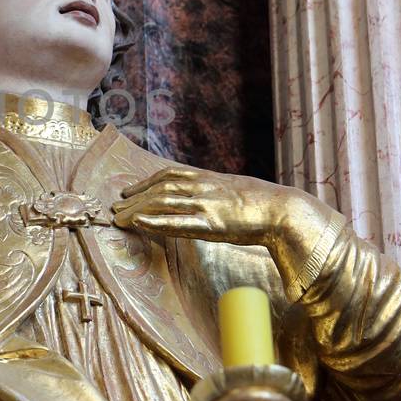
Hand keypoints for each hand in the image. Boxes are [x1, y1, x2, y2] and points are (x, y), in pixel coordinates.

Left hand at [112, 166, 298, 249]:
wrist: (284, 211)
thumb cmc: (264, 203)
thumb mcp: (236, 190)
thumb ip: (217, 190)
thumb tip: (206, 195)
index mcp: (209, 178)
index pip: (169, 175)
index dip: (145, 182)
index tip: (129, 190)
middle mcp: (203, 188)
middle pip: (159, 189)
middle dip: (135, 198)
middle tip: (116, 207)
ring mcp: (206, 205)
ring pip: (162, 203)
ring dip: (136, 210)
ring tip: (119, 217)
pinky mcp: (212, 225)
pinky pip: (177, 223)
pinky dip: (154, 222)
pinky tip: (138, 224)